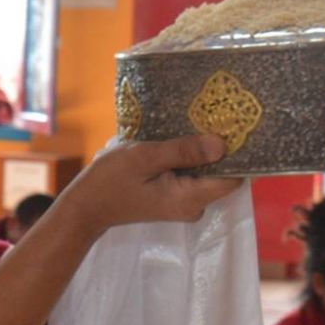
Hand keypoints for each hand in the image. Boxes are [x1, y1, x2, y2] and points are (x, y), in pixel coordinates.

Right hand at [60, 135, 243, 233]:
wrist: (86, 207)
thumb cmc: (110, 181)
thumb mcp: (145, 157)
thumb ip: (183, 152)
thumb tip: (222, 145)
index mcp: (189, 198)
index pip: (233, 179)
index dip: (238, 154)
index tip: (234, 127)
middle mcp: (193, 206)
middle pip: (222, 175)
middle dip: (219, 149)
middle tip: (213, 117)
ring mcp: (184, 204)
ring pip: (207, 174)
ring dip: (202, 152)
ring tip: (194, 124)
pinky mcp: (175, 198)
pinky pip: (192, 177)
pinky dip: (189, 160)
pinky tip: (179, 140)